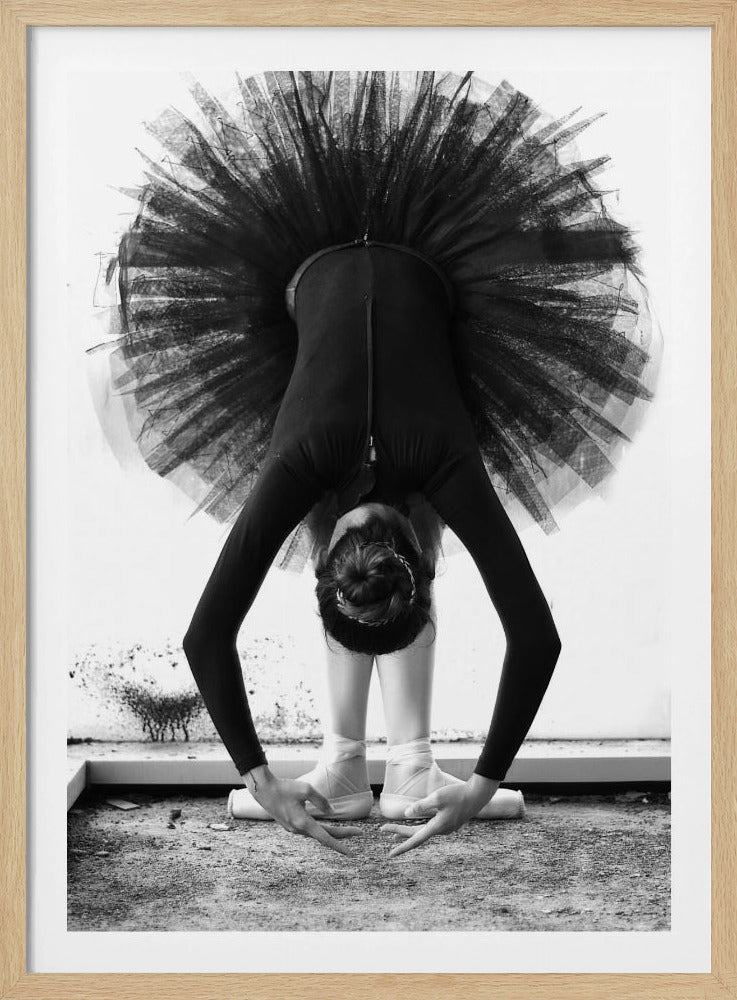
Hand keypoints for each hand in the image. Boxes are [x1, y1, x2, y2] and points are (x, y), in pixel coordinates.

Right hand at [244, 765, 360, 856]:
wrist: (263, 790)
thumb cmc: (284, 787)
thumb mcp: (306, 789)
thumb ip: (321, 800)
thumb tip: (331, 811)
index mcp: (303, 823)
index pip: (326, 838)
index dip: (340, 846)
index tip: (352, 854)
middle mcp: (299, 829)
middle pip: (325, 836)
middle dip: (343, 835)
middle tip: (359, 832)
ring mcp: (294, 828)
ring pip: (318, 833)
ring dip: (333, 833)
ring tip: (349, 831)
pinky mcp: (291, 824)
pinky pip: (310, 829)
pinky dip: (322, 830)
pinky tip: (328, 828)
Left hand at [381, 774, 499, 858]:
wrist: (478, 795)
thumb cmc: (457, 794)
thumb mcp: (437, 797)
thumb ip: (420, 806)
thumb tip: (406, 813)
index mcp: (437, 827)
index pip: (415, 840)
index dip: (401, 847)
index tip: (389, 855)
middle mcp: (441, 830)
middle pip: (416, 835)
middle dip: (399, 832)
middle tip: (382, 830)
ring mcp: (446, 827)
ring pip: (422, 831)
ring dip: (408, 831)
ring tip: (394, 834)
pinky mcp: (449, 823)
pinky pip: (430, 828)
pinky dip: (419, 828)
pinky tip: (417, 825)